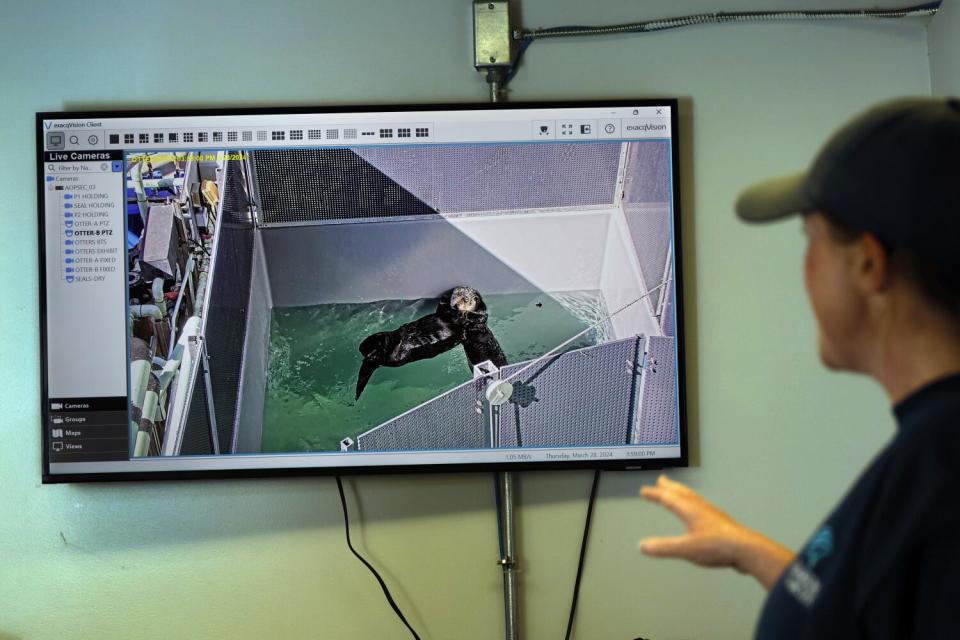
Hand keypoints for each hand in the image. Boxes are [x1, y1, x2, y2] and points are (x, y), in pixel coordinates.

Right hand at [639, 475, 793, 588]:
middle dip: (670, 487)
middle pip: (682, 493)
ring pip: (693, 498)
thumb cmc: (718, 547)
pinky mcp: (720, 523)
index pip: (668, 498)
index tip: (644, 491)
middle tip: (662, 480)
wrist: (747, 550)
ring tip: (677, 491)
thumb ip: (664, 547)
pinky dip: (694, 504)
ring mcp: (712, 514)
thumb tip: (642, 546)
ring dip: (682, 493)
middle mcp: (701, 508)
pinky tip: (698, 513)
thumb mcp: (686, 549)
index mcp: (690, 510)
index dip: (655, 494)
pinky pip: (702, 507)